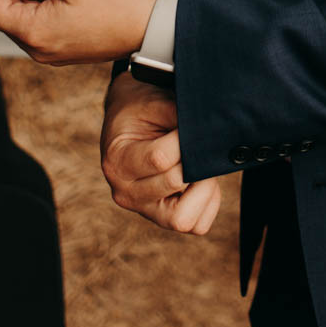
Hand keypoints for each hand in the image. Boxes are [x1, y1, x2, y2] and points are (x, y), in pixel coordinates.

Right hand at [101, 72, 221, 235]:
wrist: (127, 125)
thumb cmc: (140, 111)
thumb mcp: (151, 102)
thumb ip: (176, 113)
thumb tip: (207, 126)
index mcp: (117, 163)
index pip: (160, 158)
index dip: (184, 139)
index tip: (192, 122)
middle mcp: (126, 193)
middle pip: (174, 184)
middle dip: (195, 160)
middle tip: (201, 143)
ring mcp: (145, 210)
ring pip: (184, 219)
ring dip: (203, 188)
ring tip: (201, 163)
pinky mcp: (165, 219)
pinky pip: (197, 224)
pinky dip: (208, 202)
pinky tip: (201, 178)